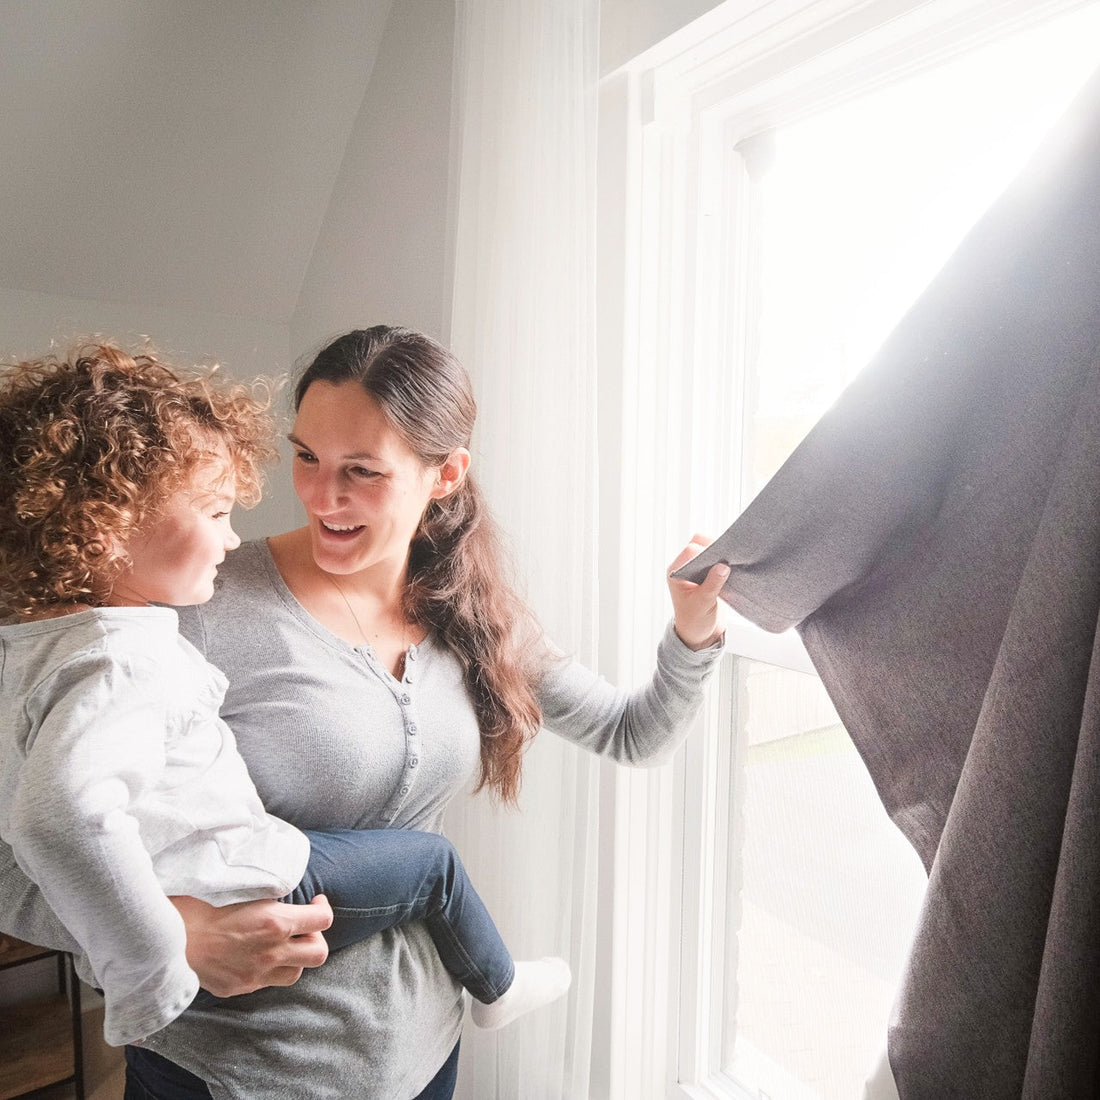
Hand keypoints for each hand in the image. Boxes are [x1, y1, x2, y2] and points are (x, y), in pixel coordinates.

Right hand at [170, 893, 331, 996]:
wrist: (166, 937)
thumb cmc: (200, 904)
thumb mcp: (242, 891)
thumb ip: (270, 899)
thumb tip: (284, 895)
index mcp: (275, 923)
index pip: (323, 919)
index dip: (323, 908)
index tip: (315, 902)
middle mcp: (271, 952)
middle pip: (319, 953)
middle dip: (316, 938)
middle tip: (303, 926)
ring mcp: (255, 975)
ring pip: (296, 974)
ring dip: (295, 958)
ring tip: (283, 944)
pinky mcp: (239, 988)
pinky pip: (266, 983)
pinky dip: (269, 970)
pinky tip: (257, 955)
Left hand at [667, 534, 728, 650]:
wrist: (700, 634)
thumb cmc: (695, 622)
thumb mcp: (703, 604)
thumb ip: (712, 584)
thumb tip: (723, 566)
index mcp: (676, 573)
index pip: (691, 551)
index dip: (706, 551)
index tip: (722, 558)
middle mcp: (684, 568)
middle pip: (699, 545)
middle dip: (714, 549)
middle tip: (729, 558)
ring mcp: (695, 569)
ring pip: (709, 549)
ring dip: (720, 554)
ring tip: (733, 562)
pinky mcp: (707, 573)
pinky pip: (716, 559)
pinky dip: (724, 561)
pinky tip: (733, 567)